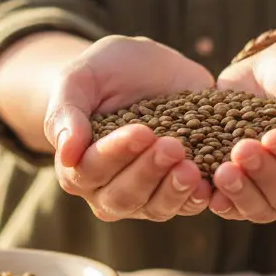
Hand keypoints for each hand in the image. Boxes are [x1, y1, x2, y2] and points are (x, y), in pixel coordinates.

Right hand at [44, 35, 215, 220]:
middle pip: (124, 196)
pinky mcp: (178, 190)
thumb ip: (66, 112)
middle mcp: (108, 188)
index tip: (142, 131)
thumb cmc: (103, 72)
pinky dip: (197, 198)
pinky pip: (186, 205)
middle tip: (172, 147)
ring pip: (156, 208)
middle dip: (149, 173)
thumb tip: (66, 154)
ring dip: (174, 191)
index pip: (91, 170)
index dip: (116, 154)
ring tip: (191, 168)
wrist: (144, 67)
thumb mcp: (79, 79)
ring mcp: (145, 194)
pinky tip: (209, 184)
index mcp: (78, 165)